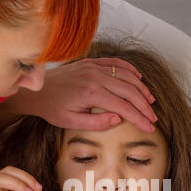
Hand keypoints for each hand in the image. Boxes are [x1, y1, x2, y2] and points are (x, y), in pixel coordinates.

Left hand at [10, 58, 156, 132]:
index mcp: (91, 93)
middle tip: (153, 118)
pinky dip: (130, 70)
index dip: (139, 118)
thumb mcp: (71, 123)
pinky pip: (116, 63)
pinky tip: (139, 80)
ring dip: (141, 89)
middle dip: (144, 106)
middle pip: (129, 90)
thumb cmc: (53, 108)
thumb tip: (118, 119)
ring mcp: (94, 67)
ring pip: (126, 75)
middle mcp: (95, 76)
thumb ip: (96, 123)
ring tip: (150, 102)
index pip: (123, 106)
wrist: (38, 90)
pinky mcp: (92, 62)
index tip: (149, 127)